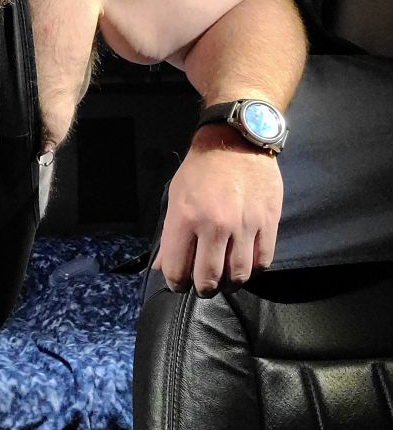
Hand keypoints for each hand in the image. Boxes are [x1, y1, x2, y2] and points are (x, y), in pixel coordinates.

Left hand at [151, 125, 282, 295]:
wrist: (236, 142)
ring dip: (229, 283)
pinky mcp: (268, 222)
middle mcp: (214, 225)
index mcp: (185, 217)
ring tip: (225, 279)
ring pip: (238, 275)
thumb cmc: (200, 169)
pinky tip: (245, 263)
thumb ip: (169, 234)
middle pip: (208, 278)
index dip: (175, 282)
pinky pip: (263, 260)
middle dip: (202, 288)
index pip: (177, 268)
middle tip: (203, 285)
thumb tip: (161, 266)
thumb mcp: (176, 196)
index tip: (179, 283)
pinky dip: (253, 268)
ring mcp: (244, 225)